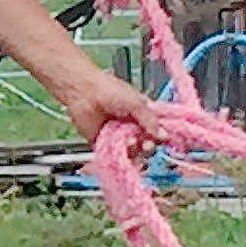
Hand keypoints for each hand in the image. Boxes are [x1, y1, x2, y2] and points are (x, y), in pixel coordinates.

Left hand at [57, 65, 173, 151]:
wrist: (82, 93)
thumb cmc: (108, 90)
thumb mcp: (135, 102)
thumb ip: (150, 120)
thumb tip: (163, 135)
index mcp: (141, 114)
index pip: (156, 130)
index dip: (160, 137)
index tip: (162, 141)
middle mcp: (131, 126)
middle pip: (146, 143)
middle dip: (148, 146)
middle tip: (146, 144)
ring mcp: (118, 136)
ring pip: (133, 151)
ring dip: (134, 150)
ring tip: (130, 142)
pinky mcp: (105, 144)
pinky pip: (115, 156)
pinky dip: (120, 156)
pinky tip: (121, 150)